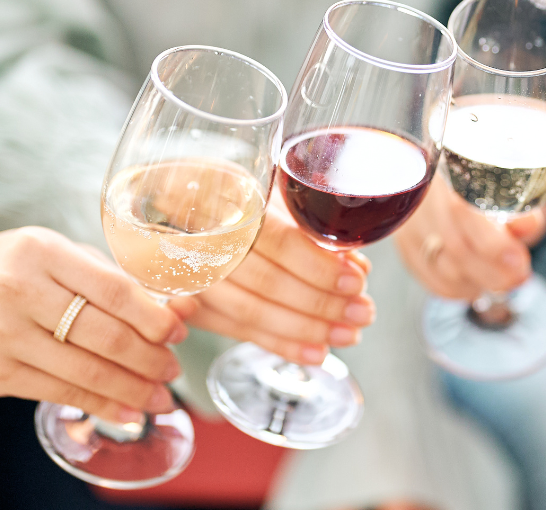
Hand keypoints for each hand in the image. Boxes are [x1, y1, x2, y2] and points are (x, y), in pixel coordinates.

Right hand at [0, 228, 195, 423]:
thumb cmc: (15, 268)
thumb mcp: (59, 254)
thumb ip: (114, 279)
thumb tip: (180, 311)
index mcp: (43, 251)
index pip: (114, 291)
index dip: (154, 318)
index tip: (180, 332)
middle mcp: (19, 290)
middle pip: (104, 335)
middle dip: (150, 359)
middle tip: (174, 370)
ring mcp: (3, 335)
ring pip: (85, 371)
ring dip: (132, 390)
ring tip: (160, 397)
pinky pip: (59, 393)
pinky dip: (100, 404)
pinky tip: (126, 410)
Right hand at [183, 189, 375, 364]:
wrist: (182, 206)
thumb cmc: (237, 196)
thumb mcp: (274, 193)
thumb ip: (309, 226)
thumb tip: (354, 264)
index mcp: (228, 201)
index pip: (280, 242)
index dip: (319, 266)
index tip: (356, 281)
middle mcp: (204, 239)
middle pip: (268, 282)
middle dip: (321, 304)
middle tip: (363, 312)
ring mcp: (193, 275)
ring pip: (252, 312)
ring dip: (306, 329)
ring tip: (349, 334)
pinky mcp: (192, 304)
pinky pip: (237, 330)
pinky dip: (279, 344)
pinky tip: (315, 352)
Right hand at [393, 177, 545, 299]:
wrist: (470, 179)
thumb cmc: (496, 185)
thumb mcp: (517, 188)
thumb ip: (522, 208)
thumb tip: (527, 225)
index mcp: (450, 165)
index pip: (462, 211)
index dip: (492, 244)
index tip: (518, 261)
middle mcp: (421, 191)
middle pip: (451, 245)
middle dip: (492, 270)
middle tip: (518, 275)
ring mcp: (408, 219)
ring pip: (441, 267)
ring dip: (478, 281)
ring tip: (502, 278)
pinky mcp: (405, 241)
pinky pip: (430, 277)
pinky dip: (458, 288)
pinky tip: (476, 282)